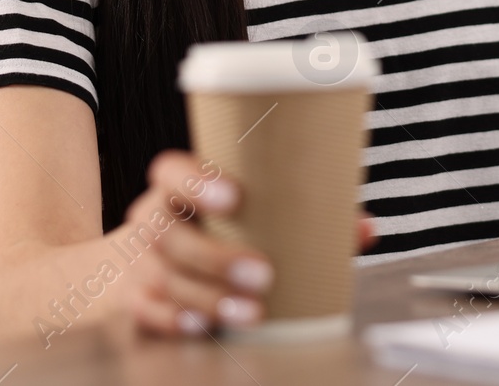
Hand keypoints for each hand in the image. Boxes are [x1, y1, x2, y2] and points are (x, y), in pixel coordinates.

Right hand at [114, 149, 376, 335]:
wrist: (136, 263)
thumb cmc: (211, 229)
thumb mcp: (242, 212)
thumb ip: (302, 214)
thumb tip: (365, 228)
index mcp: (175, 188)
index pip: (170, 172)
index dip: (197, 182)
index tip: (235, 196)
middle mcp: (151, 221)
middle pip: (169, 233)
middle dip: (216, 256)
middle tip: (263, 273)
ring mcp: (137, 263)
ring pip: (165, 278)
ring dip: (209, 298)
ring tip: (250, 312)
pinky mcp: (133, 300)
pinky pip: (148, 312)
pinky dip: (176, 321)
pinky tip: (204, 327)